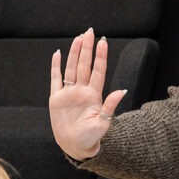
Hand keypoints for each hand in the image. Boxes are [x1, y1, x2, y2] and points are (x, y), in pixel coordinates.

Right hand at [49, 28, 127, 160]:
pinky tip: (58, 54)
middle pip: (84, 65)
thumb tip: (122, 91)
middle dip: (87, 49)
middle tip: (90, 32)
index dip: (100, 57)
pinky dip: (56, 67)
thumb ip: (110, 106)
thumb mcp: (103, 123)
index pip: (98, 71)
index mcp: (94, 95)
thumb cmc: (91, 137)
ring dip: (74, 53)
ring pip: (72, 68)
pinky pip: (56, 79)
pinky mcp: (57, 98)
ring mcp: (69, 93)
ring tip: (78, 38)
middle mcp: (82, 91)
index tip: (103, 42)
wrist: (75, 146)